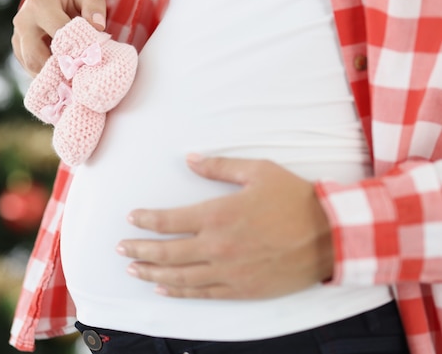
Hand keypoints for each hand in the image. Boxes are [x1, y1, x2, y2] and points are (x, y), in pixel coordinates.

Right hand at [11, 0, 106, 74]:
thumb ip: (94, 5)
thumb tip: (98, 26)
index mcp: (39, 5)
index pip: (57, 33)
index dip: (75, 49)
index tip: (91, 59)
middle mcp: (23, 21)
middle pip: (37, 55)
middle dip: (59, 68)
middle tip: (80, 76)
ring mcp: (18, 37)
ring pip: (32, 65)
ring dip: (53, 75)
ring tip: (74, 79)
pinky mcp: (19, 50)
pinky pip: (31, 69)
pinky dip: (48, 76)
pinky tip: (64, 76)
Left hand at [117, 155, 334, 299]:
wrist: (331, 234)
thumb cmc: (295, 198)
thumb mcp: (257, 171)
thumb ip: (219, 166)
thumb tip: (189, 159)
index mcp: (218, 214)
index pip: (169, 220)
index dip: (146, 220)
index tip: (131, 218)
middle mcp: (217, 246)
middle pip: (167, 252)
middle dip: (139, 250)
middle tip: (120, 249)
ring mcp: (228, 272)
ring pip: (179, 276)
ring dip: (152, 274)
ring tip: (133, 270)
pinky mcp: (241, 289)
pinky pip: (203, 293)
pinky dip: (179, 292)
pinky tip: (164, 289)